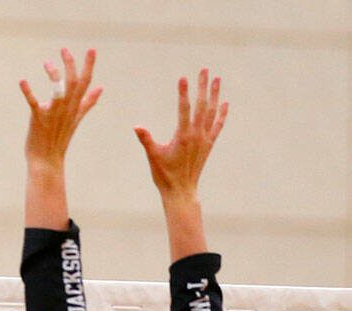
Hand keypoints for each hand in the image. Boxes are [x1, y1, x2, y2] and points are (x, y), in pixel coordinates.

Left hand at [20, 48, 101, 169]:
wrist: (47, 161)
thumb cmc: (59, 139)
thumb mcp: (76, 118)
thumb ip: (88, 102)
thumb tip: (101, 87)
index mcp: (75, 107)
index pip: (85, 83)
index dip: (88, 65)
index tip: (91, 49)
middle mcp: (66, 109)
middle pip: (73, 82)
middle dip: (70, 64)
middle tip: (64, 49)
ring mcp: (53, 114)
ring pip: (58, 90)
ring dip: (54, 74)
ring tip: (47, 63)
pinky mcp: (38, 119)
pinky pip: (34, 103)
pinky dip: (28, 92)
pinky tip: (22, 81)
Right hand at [134, 68, 227, 200]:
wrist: (181, 191)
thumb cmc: (164, 175)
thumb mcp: (153, 156)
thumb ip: (146, 140)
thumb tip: (137, 126)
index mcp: (183, 136)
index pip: (184, 109)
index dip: (183, 92)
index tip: (183, 77)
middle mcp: (197, 135)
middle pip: (202, 105)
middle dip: (203, 86)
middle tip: (205, 70)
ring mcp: (205, 139)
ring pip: (212, 112)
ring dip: (215, 95)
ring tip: (217, 79)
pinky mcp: (209, 144)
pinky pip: (218, 125)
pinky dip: (222, 114)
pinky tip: (224, 103)